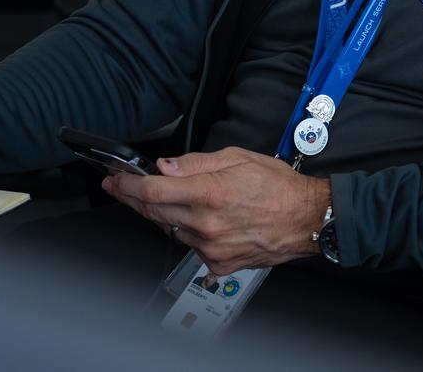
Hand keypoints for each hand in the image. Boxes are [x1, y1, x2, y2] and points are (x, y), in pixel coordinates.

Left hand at [104, 147, 330, 274]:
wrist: (307, 219)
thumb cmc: (279, 187)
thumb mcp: (238, 158)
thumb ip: (197, 163)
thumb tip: (166, 166)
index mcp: (209, 193)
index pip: (153, 191)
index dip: (127, 185)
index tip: (115, 179)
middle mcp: (206, 224)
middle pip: (153, 212)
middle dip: (132, 198)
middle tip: (121, 187)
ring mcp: (211, 247)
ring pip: (171, 230)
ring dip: (165, 215)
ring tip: (176, 200)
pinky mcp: (218, 263)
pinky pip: (192, 247)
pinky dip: (190, 233)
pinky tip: (203, 222)